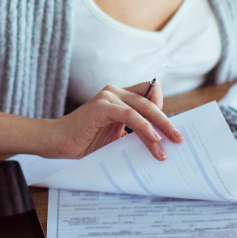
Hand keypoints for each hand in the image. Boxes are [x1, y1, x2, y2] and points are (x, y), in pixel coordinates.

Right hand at [41, 81, 183, 160]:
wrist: (57, 143)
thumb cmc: (84, 141)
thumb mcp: (115, 137)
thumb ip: (133, 134)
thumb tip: (160, 144)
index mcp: (119, 97)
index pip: (149, 96)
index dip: (162, 111)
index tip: (173, 131)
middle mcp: (115, 92)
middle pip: (150, 102)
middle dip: (167, 122)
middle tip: (179, 139)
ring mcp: (108, 97)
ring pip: (142, 109)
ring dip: (158, 128)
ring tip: (168, 145)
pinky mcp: (102, 107)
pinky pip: (129, 115)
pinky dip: (143, 126)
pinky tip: (153, 139)